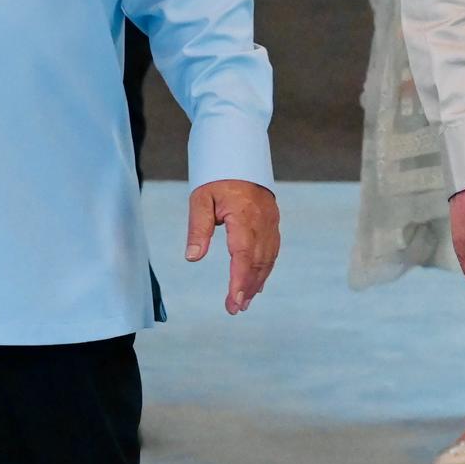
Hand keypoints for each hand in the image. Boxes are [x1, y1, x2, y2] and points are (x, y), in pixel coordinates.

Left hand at [184, 179, 279, 312]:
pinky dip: (264, 269)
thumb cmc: (217, 177)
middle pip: (257, 262)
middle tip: (235, 308)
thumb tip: (193, 257)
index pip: (243, 255)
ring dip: (256, 282)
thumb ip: (198, 229)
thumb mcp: (201, 199)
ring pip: (267, 259)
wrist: (240, 154)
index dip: (239, 280)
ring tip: (244, 302)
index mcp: (244, 216)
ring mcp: (270, 222)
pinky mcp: (272, 222)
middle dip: (247, 287)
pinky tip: (257, 282)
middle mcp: (262, 222)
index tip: (234, 301)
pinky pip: (272, 251)